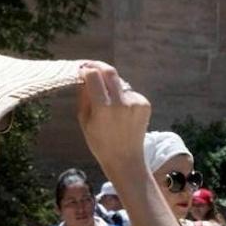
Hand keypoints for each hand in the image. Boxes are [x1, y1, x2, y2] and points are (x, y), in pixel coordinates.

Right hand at [76, 62, 150, 179]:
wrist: (125, 158)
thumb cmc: (99, 143)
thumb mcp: (84, 121)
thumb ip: (84, 97)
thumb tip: (83, 77)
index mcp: (103, 108)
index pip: (94, 76)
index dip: (86, 70)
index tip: (80, 70)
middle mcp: (121, 102)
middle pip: (110, 72)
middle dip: (98, 66)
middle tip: (90, 66)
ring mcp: (135, 102)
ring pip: (119, 83)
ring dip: (110, 85)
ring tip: (106, 102)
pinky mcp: (144, 103)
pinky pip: (129, 92)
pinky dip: (121, 96)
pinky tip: (119, 112)